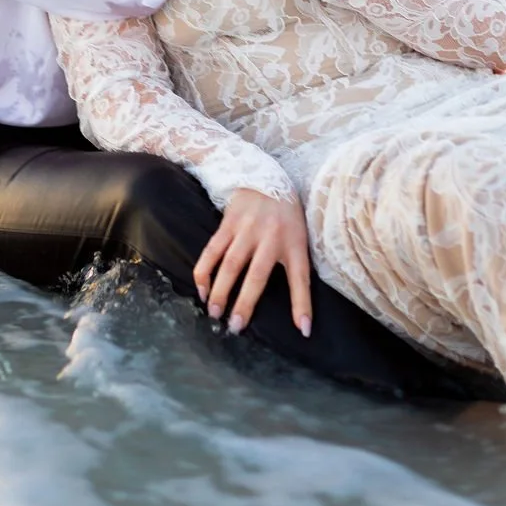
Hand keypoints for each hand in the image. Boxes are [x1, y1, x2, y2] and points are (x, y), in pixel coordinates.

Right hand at [194, 188, 312, 336]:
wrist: (266, 176)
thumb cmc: (287, 216)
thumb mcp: (300, 237)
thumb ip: (298, 267)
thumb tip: (301, 312)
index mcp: (295, 243)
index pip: (301, 277)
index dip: (302, 304)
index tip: (303, 329)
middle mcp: (271, 237)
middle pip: (257, 275)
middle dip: (246, 303)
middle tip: (235, 327)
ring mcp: (247, 229)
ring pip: (231, 264)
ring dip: (220, 291)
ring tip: (214, 313)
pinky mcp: (228, 223)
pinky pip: (213, 251)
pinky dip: (205, 271)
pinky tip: (202, 289)